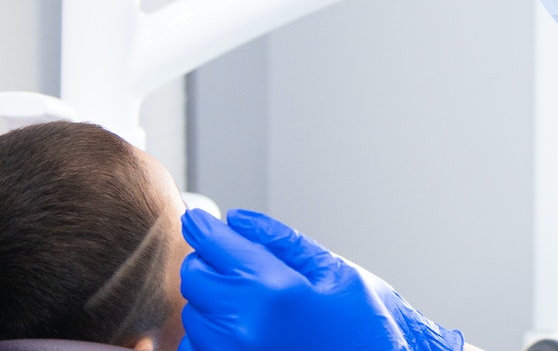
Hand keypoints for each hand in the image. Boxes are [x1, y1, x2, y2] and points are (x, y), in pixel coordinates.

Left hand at [179, 208, 463, 350]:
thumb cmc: (362, 326)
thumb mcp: (333, 271)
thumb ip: (280, 241)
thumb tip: (237, 220)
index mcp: (273, 290)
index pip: (216, 245)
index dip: (204, 227)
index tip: (198, 219)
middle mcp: (243, 326)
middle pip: (195, 277)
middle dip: (212, 263)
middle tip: (240, 263)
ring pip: (194, 312)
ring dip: (214, 300)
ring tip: (255, 304)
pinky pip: (199, 345)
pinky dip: (214, 332)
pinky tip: (248, 330)